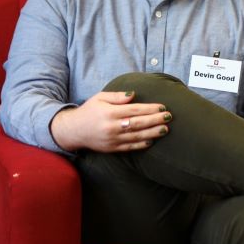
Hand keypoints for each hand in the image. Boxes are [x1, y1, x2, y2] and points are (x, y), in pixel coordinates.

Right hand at [50, 90, 170, 151]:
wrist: (74, 130)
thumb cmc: (89, 111)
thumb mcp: (100, 98)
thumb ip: (117, 96)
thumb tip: (133, 95)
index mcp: (110, 112)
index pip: (134, 110)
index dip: (150, 109)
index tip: (162, 107)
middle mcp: (112, 126)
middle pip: (139, 123)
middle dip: (155, 120)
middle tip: (169, 117)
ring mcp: (113, 139)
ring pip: (137, 136)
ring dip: (153, 133)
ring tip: (165, 129)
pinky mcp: (112, 148)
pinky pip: (130, 146)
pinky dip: (142, 144)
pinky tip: (151, 140)